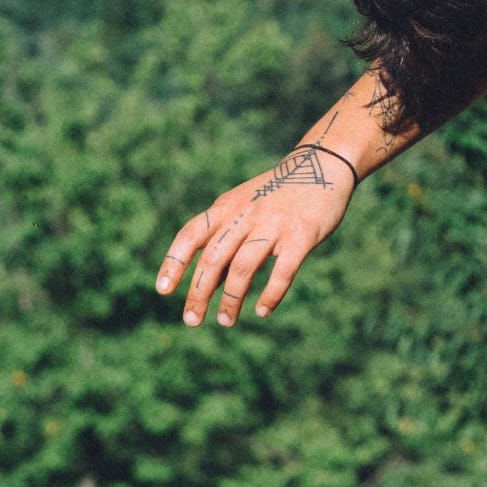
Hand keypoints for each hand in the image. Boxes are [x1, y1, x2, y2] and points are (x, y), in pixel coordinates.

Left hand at [157, 146, 355, 326]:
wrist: (323, 166)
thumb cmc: (278, 194)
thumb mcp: (244, 206)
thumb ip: (226, 239)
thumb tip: (208, 284)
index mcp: (227, 207)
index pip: (191, 235)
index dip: (174, 262)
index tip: (164, 290)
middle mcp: (246, 215)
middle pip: (213, 259)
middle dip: (199, 293)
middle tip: (191, 320)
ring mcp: (274, 224)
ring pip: (243, 268)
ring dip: (231, 299)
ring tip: (226, 321)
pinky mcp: (302, 235)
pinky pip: (283, 271)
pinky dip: (271, 294)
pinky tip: (263, 310)